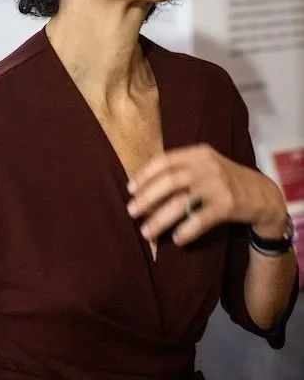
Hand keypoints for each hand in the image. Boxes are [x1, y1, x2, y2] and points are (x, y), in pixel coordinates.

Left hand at [126, 144, 286, 246]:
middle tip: (131, 212)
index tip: (130, 189)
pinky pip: (200, 219)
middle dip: (147, 197)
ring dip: (160, 219)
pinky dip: (186, 230)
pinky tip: (177, 239)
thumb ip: (181, 169)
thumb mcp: (205, 165)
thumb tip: (143, 186)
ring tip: (146, 232)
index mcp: (198, 153)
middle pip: (169, 181)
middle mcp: (206, 166)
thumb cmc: (224, 180)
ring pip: (181, 203)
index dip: (145, 174)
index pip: (165, 160)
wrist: (262, 194)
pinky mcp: (227, 205)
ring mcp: (217, 185)